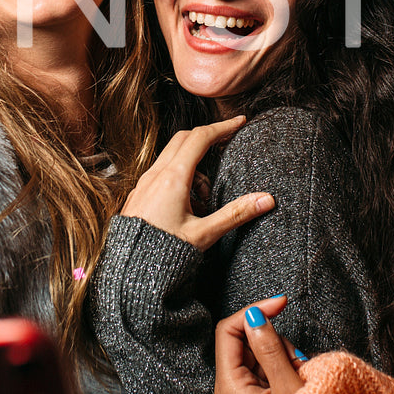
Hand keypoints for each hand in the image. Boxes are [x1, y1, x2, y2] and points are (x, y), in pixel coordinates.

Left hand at [121, 116, 274, 249]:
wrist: (127, 271)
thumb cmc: (162, 253)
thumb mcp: (204, 234)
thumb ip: (236, 214)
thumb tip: (266, 199)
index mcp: (173, 178)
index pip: (200, 138)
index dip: (223, 127)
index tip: (240, 122)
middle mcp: (155, 175)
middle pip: (183, 139)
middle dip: (207, 138)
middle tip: (227, 143)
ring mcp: (144, 184)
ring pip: (171, 158)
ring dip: (194, 165)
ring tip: (206, 198)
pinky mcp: (139, 195)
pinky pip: (161, 174)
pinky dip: (179, 177)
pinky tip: (188, 206)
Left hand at [214, 295, 305, 393]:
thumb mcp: (288, 386)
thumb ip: (270, 347)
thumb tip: (255, 315)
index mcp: (229, 385)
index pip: (229, 330)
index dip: (253, 311)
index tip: (281, 303)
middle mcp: (230, 389)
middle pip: (247, 341)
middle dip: (276, 342)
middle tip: (298, 361)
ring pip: (260, 355)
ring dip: (285, 357)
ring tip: (301, 378)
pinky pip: (268, 372)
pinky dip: (286, 370)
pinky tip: (298, 385)